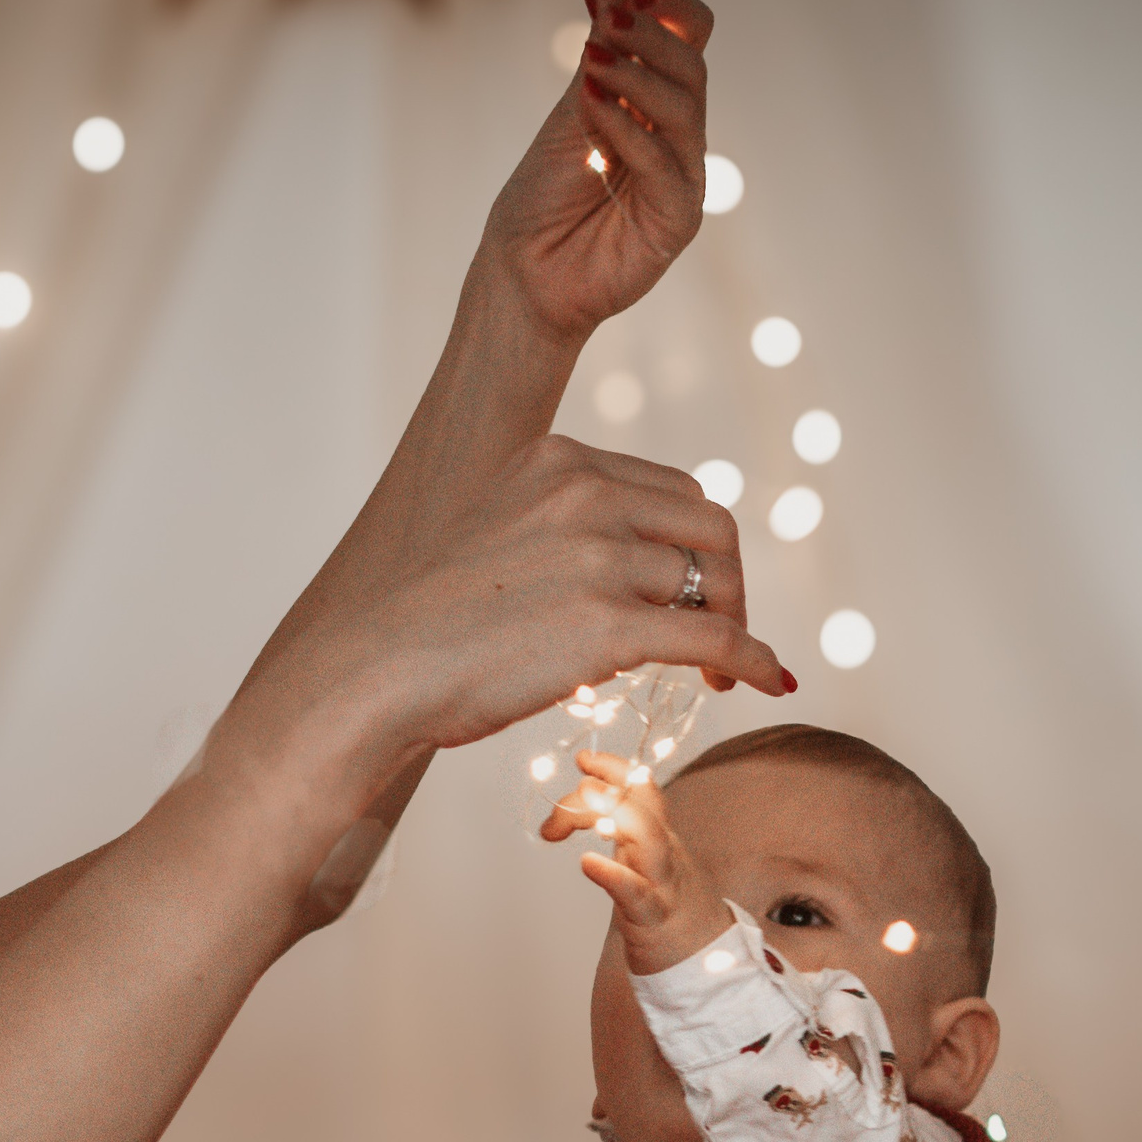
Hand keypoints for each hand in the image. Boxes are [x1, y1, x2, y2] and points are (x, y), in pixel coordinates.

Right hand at [228, 435, 788, 792]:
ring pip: (713, 584)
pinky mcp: (609, 625)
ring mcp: (598, 557)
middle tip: (723, 628)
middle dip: (730, 579)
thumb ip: (564, 529)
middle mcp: (583, 493)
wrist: (377, 671)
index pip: (670, 490)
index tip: (695, 590)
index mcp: (558, 460)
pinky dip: (752, 660)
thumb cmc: (431, 622)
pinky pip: (714, 638)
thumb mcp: (500, 534)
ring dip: (733, 628)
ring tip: (721, 671)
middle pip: (711, 524)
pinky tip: (764, 681)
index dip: (697, 545)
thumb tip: (642, 568)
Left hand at [485, 0, 716, 341]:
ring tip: (592, 70)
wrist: (524, 275)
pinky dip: (628, 128)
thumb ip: (597, 61)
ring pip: (686, 107)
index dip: (670, 11)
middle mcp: (676, 138)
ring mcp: (682, 177)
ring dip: (637, 76)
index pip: (691, 40)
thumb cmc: (542, 201)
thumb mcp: (569, 116)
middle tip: (606, 21)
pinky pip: (665, 162)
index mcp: (654, 107)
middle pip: (692, 66)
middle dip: (650, 36)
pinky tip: (592, 109)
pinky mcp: (677, 217)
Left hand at [541, 749, 729, 973]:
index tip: (583, 759)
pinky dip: (612, 875)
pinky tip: (588, 863)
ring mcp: (664, 885)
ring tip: (586, 799)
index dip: (615, 769)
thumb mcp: (640, 865)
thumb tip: (565, 814)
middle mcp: (666, 854)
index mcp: (662, 839)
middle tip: (581, 777)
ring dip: (619, 815)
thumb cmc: (667, 911)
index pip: (643, 791)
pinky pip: (636, 894)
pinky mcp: (655, 920)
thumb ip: (611, 836)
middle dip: (614, 784)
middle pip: (646, 807)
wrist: (710, 964)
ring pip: (650, 840)